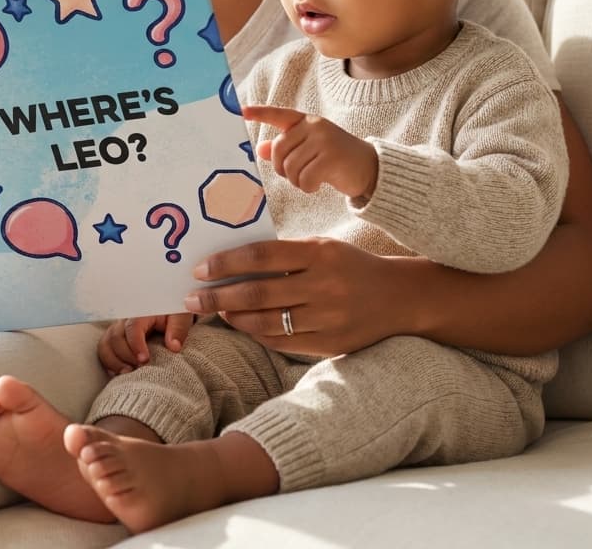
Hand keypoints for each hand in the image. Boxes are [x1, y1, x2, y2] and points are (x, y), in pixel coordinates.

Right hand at [97, 313, 194, 375]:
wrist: (168, 311)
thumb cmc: (173, 314)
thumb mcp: (181, 316)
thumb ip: (178, 328)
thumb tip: (173, 346)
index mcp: (142, 312)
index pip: (132, 326)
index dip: (135, 344)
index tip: (144, 360)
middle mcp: (125, 320)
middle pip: (115, 336)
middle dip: (125, 355)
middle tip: (139, 368)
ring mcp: (118, 329)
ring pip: (105, 344)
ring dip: (114, 361)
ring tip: (128, 373)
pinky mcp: (115, 339)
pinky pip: (104, 350)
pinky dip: (109, 363)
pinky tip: (120, 373)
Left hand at [185, 237, 405, 357]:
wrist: (400, 298)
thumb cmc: (350, 266)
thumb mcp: (322, 248)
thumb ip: (285, 254)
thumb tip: (234, 261)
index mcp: (318, 254)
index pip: (261, 255)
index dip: (226, 262)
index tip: (200, 268)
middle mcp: (322, 286)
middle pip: (257, 292)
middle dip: (218, 296)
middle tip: (192, 298)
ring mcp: (327, 318)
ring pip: (266, 321)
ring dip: (234, 317)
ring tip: (215, 311)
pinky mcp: (330, 343)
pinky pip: (282, 342)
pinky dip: (257, 334)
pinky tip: (242, 325)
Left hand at [243, 104, 377, 199]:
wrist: (370, 168)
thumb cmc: (335, 158)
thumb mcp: (310, 148)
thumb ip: (286, 147)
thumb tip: (260, 149)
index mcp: (306, 121)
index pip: (279, 114)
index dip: (260, 113)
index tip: (241, 112)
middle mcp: (314, 126)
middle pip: (278, 151)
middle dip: (282, 169)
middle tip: (296, 175)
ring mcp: (323, 140)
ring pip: (290, 167)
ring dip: (297, 181)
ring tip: (310, 179)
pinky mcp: (331, 158)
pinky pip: (305, 178)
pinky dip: (308, 187)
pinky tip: (318, 185)